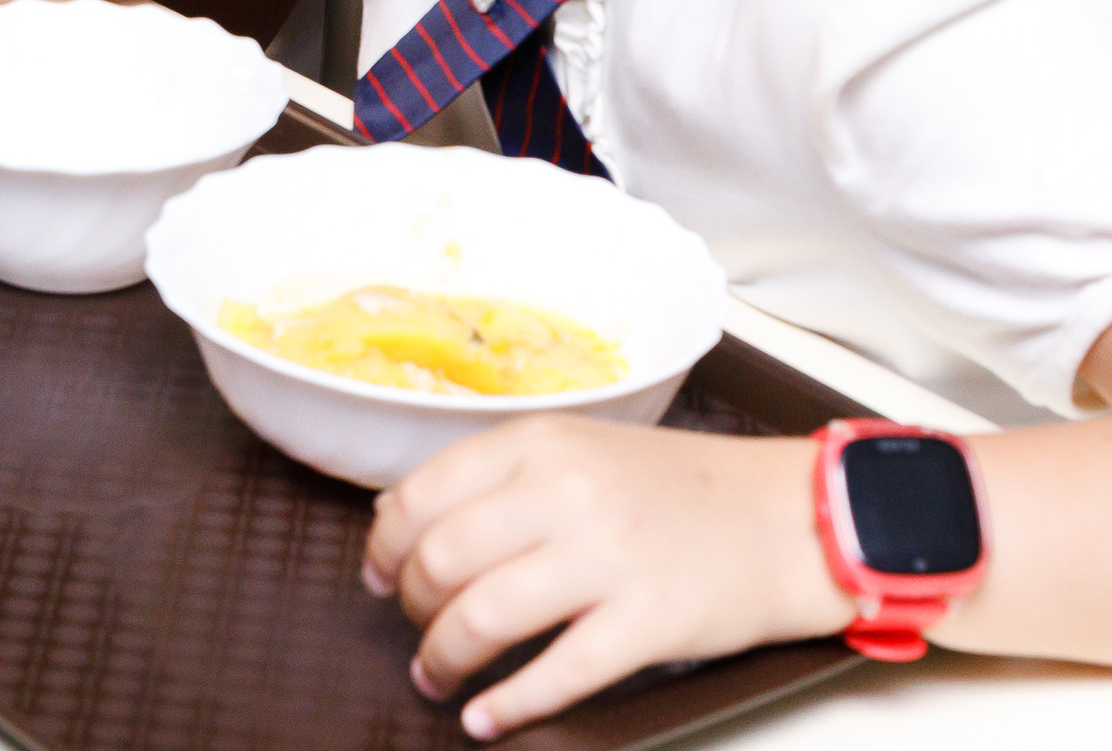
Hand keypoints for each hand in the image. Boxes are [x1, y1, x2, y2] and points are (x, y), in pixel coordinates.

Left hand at [364, 418, 849, 737]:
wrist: (786, 516)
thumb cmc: (675, 489)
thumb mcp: (577, 451)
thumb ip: (500, 478)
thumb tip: (405, 521)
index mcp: (537, 443)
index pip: (421, 495)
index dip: (384, 545)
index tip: (375, 574)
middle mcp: (563, 492)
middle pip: (443, 558)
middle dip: (409, 605)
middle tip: (411, 627)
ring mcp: (607, 557)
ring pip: (486, 615)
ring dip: (443, 656)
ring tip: (434, 676)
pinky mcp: (649, 622)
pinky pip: (559, 672)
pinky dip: (509, 704)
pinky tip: (485, 718)